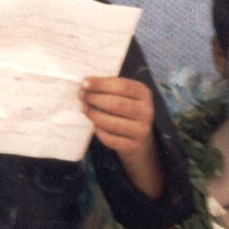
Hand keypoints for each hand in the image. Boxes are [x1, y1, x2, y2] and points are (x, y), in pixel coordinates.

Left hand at [80, 77, 162, 198]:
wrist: (138, 133)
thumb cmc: (125, 107)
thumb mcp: (124, 93)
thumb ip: (108, 87)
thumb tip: (85, 84)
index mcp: (144, 93)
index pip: (123, 86)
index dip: (102, 84)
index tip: (84, 83)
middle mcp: (146, 111)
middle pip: (117, 104)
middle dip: (95, 99)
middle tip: (82, 96)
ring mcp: (141, 130)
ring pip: (112, 123)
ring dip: (94, 115)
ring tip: (85, 109)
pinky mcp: (133, 145)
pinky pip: (110, 139)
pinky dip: (99, 131)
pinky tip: (94, 124)